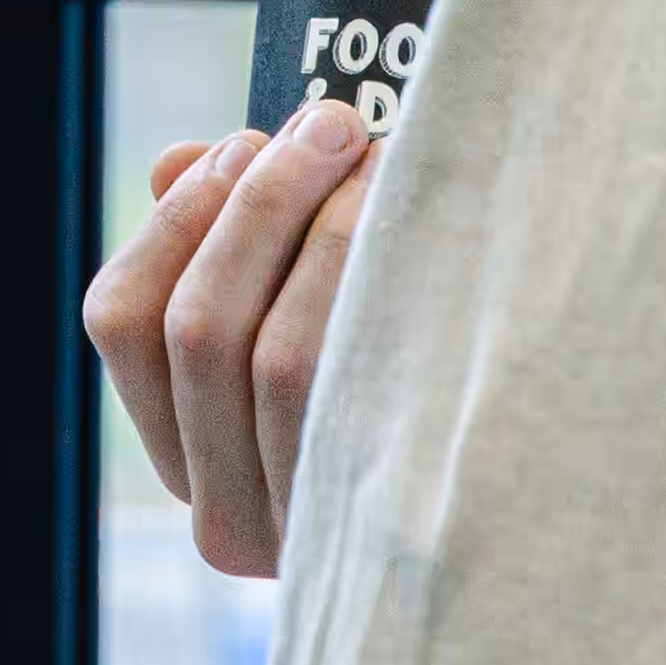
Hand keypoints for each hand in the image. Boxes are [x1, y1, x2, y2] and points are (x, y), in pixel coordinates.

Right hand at [81, 104, 383, 580]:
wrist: (543, 521)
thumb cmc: (416, 392)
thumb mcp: (309, 325)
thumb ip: (232, 252)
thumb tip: (180, 162)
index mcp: (186, 465)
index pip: (122, 322)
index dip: (178, 216)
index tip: (245, 140)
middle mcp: (222, 523)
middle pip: (197, 328)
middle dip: (258, 203)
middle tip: (329, 124)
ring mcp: (299, 540)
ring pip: (274, 357)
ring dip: (325, 232)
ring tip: (383, 165)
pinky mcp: (382, 533)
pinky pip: (354, 390)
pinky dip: (372, 287)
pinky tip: (420, 230)